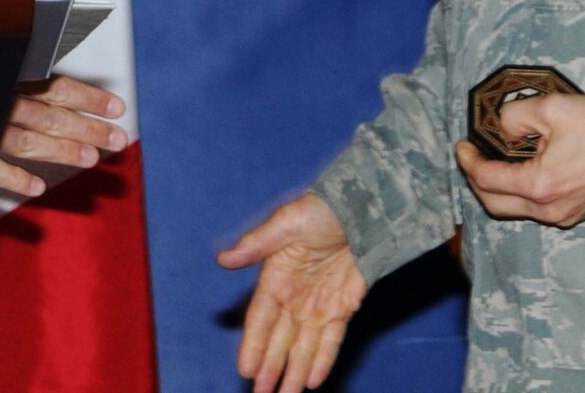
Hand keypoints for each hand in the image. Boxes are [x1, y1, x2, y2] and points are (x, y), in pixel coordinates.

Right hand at [0, 75, 127, 198]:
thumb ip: (22, 74)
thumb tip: (53, 83)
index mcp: (11, 77)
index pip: (59, 88)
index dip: (91, 99)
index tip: (116, 108)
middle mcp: (1, 102)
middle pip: (52, 118)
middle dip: (88, 130)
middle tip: (116, 139)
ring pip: (28, 143)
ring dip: (62, 152)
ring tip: (90, 158)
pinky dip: (16, 179)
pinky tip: (38, 186)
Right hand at [216, 193, 365, 392]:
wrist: (361, 208)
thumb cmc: (320, 209)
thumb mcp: (287, 223)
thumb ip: (256, 244)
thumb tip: (223, 259)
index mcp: (276, 276)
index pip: (261, 318)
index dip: (253, 344)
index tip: (245, 369)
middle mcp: (294, 296)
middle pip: (279, 339)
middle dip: (269, 368)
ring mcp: (318, 304)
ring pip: (303, 346)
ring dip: (294, 372)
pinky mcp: (342, 307)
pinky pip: (331, 340)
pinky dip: (323, 360)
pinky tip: (314, 381)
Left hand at [455, 91, 584, 228]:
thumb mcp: (549, 108)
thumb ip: (513, 117)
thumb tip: (499, 131)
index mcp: (540, 186)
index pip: (487, 180)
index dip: (468, 162)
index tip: (461, 145)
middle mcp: (549, 210)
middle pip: (495, 205)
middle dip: (476, 181)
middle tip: (471, 156)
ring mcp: (564, 216)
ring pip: (515, 209)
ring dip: (498, 187)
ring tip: (494, 159)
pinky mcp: (575, 214)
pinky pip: (535, 209)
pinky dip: (519, 192)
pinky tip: (520, 168)